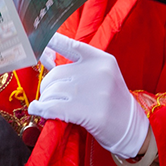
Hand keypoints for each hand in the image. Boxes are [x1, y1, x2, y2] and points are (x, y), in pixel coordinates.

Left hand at [26, 33, 148, 157]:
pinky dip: (41, 109)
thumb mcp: (102, 77)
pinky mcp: (87, 112)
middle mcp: (96, 71)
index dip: (51, 41)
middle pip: (56, 74)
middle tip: (50, 97)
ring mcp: (92, 91)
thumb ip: (77, 67)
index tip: (35, 39)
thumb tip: (46, 58)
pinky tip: (37, 110)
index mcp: (101, 59)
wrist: (131, 127)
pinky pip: (52, 107)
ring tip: (50, 107)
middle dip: (48, 87)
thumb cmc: (112, 101)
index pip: (71, 45)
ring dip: (46, 101)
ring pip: (53, 91)